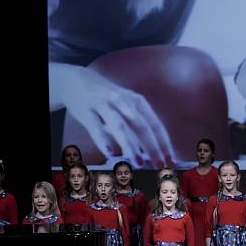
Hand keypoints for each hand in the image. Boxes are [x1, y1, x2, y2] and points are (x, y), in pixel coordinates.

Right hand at [51, 64, 173, 167]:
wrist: (75, 79)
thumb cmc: (106, 100)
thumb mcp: (125, 107)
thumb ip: (137, 127)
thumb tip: (150, 154)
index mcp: (137, 102)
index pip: (155, 125)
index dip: (164, 143)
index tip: (171, 160)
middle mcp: (123, 102)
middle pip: (142, 126)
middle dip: (153, 148)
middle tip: (160, 165)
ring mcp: (104, 104)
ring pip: (121, 126)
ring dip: (131, 145)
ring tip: (139, 163)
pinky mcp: (86, 109)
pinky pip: (96, 126)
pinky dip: (104, 140)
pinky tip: (111, 153)